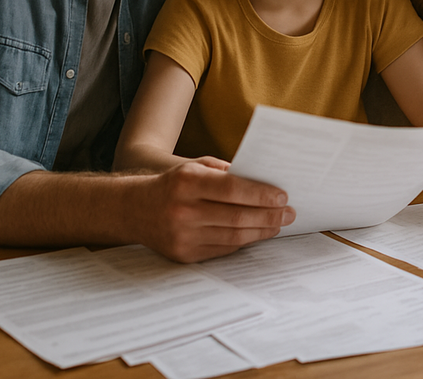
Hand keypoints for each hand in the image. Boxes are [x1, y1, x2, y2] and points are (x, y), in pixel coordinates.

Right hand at [132, 157, 294, 262]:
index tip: (282, 196)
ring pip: (233, 236)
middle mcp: (183, 210)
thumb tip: (264, 182)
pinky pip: (222, 249)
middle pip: (236, 216)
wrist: (133, 209)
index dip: (260, 194)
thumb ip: (226, 173)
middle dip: (269, 216)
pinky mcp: (183, 254)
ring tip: (278, 224)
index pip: (232, 189)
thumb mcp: (196, 167)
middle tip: (289, 213)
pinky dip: (244, 241)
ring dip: (261, 231)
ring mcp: (182, 236)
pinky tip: (257, 233)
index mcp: (187, 182)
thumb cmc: (174, 184)